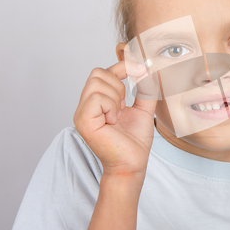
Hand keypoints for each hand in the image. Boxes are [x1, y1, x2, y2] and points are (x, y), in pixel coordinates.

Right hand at [73, 61, 158, 178]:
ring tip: (118, 116)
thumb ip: (145, 89)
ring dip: (116, 97)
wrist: (132, 163)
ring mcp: (82, 113)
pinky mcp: (83, 121)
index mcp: (98, 101)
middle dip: (118, 84)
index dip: (123, 66)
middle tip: (124, 106)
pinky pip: (97, 97)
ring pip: (98, 83)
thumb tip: (147, 69)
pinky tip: (113, 121)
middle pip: (98, 73)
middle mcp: (86, 105)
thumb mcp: (144, 109)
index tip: (142, 70)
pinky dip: (111, 107)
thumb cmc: (135, 142)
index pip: (104, 71)